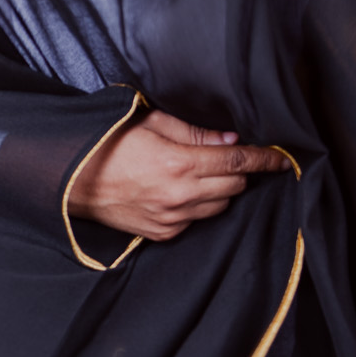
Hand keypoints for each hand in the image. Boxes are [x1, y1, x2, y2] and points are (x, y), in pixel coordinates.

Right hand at [69, 111, 289, 240]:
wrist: (73, 180)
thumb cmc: (108, 145)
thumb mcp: (152, 123)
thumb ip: (196, 133)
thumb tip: (229, 140)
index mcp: (180, 163)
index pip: (237, 163)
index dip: (265, 160)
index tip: (283, 159)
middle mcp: (180, 195)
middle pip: (234, 187)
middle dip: (237, 173)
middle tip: (225, 160)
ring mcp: (172, 218)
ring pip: (219, 207)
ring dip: (219, 191)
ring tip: (198, 176)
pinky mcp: (162, 233)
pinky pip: (196, 221)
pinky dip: (197, 207)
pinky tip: (179, 193)